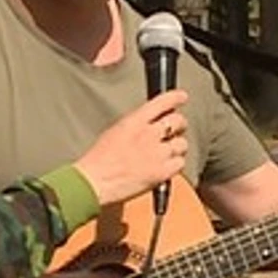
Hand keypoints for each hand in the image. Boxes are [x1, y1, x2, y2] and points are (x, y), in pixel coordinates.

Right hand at [73, 91, 189, 205]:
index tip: (182, 97)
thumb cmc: (98, 160)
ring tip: (168, 152)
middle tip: (177, 130)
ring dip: (177, 147)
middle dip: (179, 125)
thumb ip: (135, 126)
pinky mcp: (162, 172)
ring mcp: (157, 153)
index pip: (162, 102)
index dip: (175, 98)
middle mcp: (149, 134)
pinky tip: (166, 166)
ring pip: (182, 143)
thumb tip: (148, 125)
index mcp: (134, 121)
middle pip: (177, 121)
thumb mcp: (115, 131)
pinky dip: (176, 165)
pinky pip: (180, 163)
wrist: (95, 181)